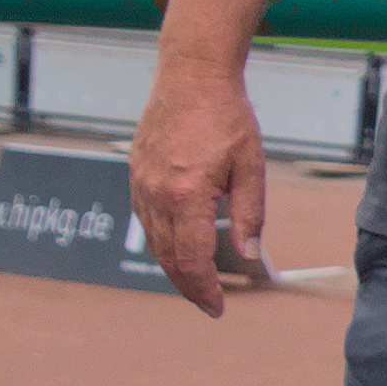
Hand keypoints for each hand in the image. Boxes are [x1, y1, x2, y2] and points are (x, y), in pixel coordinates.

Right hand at [130, 51, 265, 319]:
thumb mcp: (251, 167)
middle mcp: (156, 194)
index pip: (191, 260)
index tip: (218, 309)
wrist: (191, 76)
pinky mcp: (135, 174)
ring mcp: (140, 184)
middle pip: (167, 258)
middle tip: (210, 305)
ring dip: (173, 267)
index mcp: (187, 195)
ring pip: (153, 242)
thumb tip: (248, 257)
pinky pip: (145, 220)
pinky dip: (160, 241)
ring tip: (197, 283)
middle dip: (188, 286)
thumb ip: (250, 215)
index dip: (204, 290)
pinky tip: (178, 247)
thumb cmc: (228, 118)